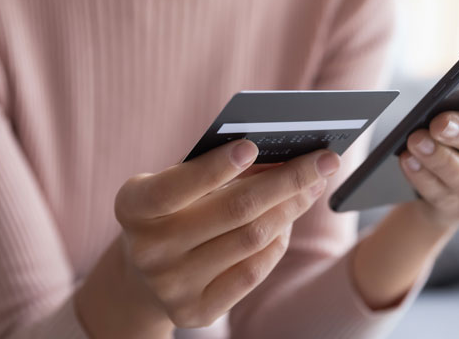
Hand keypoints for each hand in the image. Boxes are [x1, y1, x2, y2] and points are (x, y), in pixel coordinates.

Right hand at [113, 140, 339, 327]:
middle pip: (233, 211)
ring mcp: (171, 286)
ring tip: (312, 186)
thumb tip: (282, 154)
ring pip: (251, 240)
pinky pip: (253, 272)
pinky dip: (277, 242)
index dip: (214, 168)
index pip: (175, 187)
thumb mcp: (176, 183)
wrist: (142, 276)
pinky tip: (288, 221)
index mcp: (133, 207)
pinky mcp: (194, 312)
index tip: (252, 146)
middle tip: (325, 160)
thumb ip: (215, 168)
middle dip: (287, 181)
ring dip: (291, 208)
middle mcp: (147, 250)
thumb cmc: (171, 210)